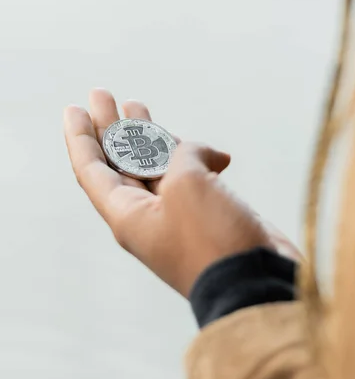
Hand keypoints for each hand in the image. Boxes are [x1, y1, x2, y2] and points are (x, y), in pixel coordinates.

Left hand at [64, 88, 299, 296]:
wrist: (256, 284)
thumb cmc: (212, 239)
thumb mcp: (187, 184)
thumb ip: (183, 155)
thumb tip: (207, 154)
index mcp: (127, 214)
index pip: (92, 168)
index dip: (80, 136)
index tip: (73, 107)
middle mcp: (146, 214)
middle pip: (119, 162)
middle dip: (110, 126)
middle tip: (101, 93)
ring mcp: (176, 214)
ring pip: (154, 166)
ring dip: (148, 135)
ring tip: (137, 105)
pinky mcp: (205, 213)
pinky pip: (188, 176)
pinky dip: (195, 157)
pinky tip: (213, 151)